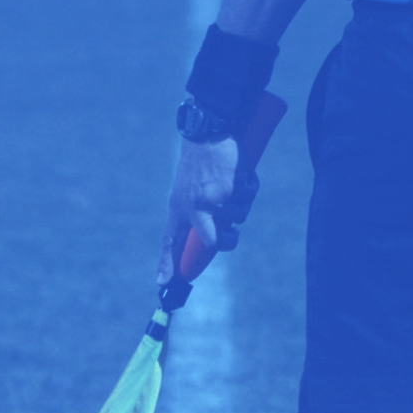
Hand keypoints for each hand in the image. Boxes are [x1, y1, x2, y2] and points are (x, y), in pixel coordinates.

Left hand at [161, 137, 256, 279]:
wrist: (210, 127)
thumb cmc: (203, 158)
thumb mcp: (193, 187)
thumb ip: (202, 210)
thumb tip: (220, 234)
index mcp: (179, 206)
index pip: (170, 240)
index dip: (166, 262)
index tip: (163, 284)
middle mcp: (191, 206)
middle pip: (214, 242)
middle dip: (228, 241)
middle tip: (231, 234)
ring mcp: (210, 200)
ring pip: (238, 218)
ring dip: (242, 202)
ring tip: (234, 182)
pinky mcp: (228, 190)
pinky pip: (247, 198)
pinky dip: (250, 186)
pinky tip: (240, 172)